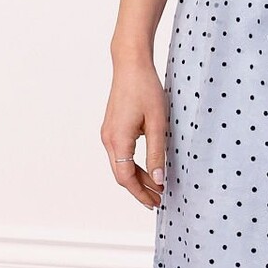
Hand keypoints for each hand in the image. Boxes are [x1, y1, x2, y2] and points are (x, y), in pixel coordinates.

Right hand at [101, 54, 167, 207]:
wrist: (130, 64)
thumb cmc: (145, 89)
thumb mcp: (157, 123)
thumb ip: (157, 152)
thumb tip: (158, 180)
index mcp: (118, 140)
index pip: (126, 178)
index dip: (140, 193)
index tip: (155, 203)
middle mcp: (108, 139)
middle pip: (122, 174)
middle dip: (140, 189)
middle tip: (159, 199)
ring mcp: (108, 133)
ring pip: (121, 164)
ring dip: (138, 177)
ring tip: (156, 187)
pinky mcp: (112, 127)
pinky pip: (121, 153)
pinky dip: (133, 164)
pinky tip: (148, 167)